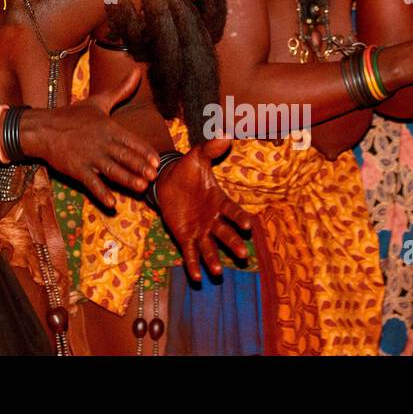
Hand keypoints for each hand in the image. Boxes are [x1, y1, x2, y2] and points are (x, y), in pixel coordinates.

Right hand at [21, 68, 158, 209]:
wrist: (42, 128)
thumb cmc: (72, 116)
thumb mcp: (98, 101)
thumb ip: (120, 90)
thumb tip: (137, 71)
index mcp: (107, 126)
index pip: (131, 140)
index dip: (145, 151)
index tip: (157, 161)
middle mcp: (100, 141)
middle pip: (124, 155)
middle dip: (140, 166)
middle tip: (154, 177)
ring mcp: (88, 156)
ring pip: (111, 169)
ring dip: (126, 179)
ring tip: (140, 188)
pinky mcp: (76, 168)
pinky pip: (91, 182)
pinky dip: (101, 192)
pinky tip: (112, 203)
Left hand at [154, 139, 252, 282]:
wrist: (165, 180)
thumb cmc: (186, 169)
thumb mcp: (197, 156)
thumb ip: (209, 148)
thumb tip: (225, 135)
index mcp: (218, 201)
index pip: (232, 211)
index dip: (240, 218)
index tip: (248, 226)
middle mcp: (212, 218)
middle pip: (225, 233)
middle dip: (232, 243)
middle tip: (243, 254)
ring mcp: (199, 229)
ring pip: (209, 247)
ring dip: (213, 259)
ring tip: (216, 272)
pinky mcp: (184, 236)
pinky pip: (190, 252)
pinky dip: (192, 265)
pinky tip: (195, 277)